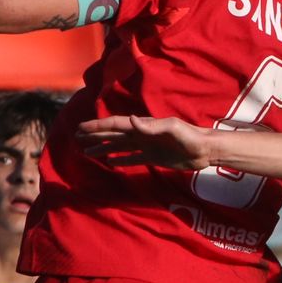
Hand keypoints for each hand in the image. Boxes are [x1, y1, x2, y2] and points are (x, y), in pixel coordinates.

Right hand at [77, 115, 215, 169]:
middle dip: (95, 135)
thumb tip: (131, 120)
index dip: (98, 126)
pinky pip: (131, 158)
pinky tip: (109, 162)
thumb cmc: (190, 136)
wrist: (205, 150)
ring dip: (103, 148)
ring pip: (119, 146)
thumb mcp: (172, 129)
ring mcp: (146, 146)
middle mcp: (142, 134)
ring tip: (87, 151)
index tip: (80, 127)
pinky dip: (119, 159)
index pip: (116, 124)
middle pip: (113, 134)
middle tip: (76, 137)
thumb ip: (151, 126)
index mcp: (144, 126)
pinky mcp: (153, 157)